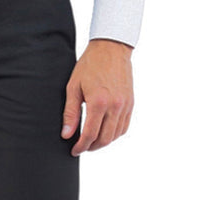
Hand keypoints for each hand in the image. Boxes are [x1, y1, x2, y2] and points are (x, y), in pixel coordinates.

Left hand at [62, 38, 133, 154]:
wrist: (111, 49)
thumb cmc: (89, 65)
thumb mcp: (73, 87)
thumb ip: (70, 113)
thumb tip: (67, 134)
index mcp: (98, 102)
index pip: (90, 134)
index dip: (81, 146)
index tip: (74, 150)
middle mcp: (115, 106)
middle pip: (104, 139)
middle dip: (91, 147)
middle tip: (81, 147)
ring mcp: (125, 105)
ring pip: (116, 135)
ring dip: (103, 142)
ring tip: (92, 141)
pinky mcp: (131, 103)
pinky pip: (124, 126)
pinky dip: (114, 134)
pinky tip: (105, 132)